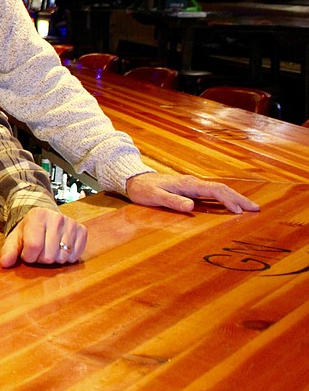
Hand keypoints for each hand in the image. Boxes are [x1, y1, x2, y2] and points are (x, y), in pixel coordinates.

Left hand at [0, 206, 86, 267]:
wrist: (44, 219)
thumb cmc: (28, 231)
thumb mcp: (15, 239)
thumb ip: (9, 251)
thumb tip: (4, 263)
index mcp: (37, 216)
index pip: (33, 246)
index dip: (28, 256)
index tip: (27, 253)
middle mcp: (56, 217)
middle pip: (48, 255)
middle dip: (41, 259)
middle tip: (39, 251)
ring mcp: (71, 223)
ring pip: (62, 258)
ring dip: (54, 259)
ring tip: (49, 249)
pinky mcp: (82, 230)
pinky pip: (75, 256)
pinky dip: (67, 258)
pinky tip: (60, 249)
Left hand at [124, 172, 259, 213]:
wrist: (134, 180)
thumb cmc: (143, 190)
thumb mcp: (155, 197)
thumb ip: (172, 201)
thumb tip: (191, 206)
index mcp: (187, 184)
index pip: (214, 190)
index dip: (229, 200)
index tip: (240, 211)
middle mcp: (193, 183)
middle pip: (221, 189)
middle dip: (239, 198)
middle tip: (256, 209)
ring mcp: (192, 185)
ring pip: (218, 190)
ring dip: (234, 198)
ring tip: (248, 208)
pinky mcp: (190, 189)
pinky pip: (211, 193)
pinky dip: (224, 199)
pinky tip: (230, 205)